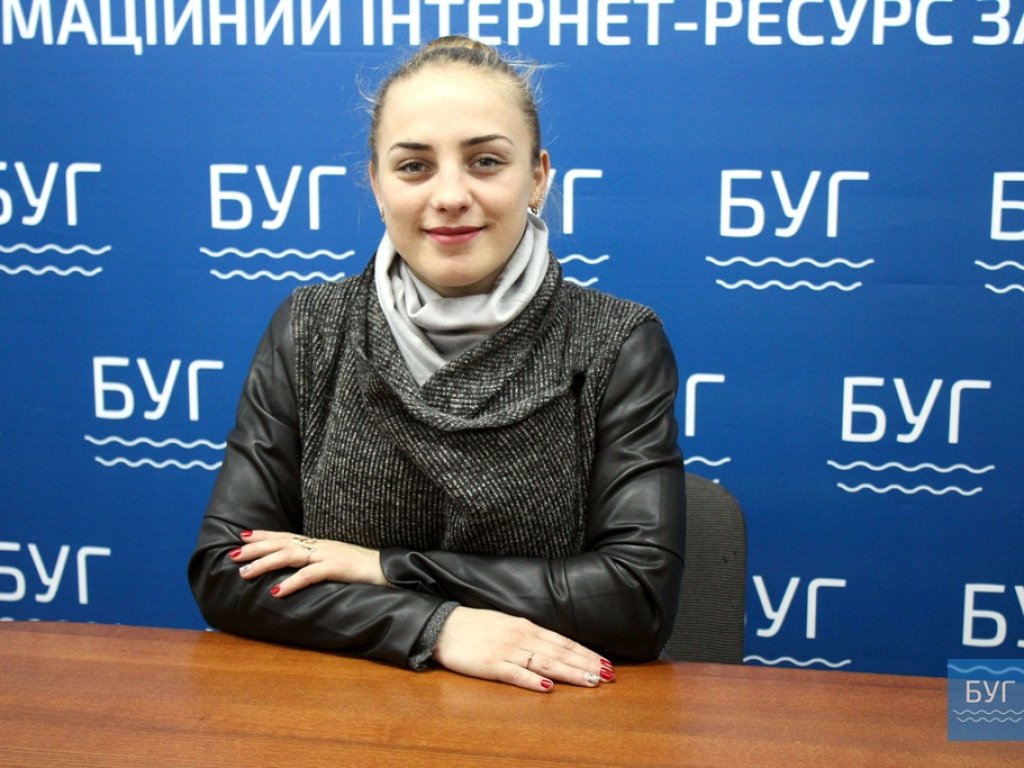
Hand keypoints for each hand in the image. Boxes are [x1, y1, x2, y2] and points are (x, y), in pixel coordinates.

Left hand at [229, 530, 385, 596]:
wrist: (391, 570)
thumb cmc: (364, 570)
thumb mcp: (337, 564)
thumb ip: (317, 565)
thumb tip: (297, 572)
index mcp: (319, 544)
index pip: (287, 536)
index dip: (264, 536)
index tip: (242, 536)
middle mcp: (320, 546)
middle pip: (282, 543)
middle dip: (256, 549)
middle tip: (232, 555)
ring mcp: (329, 555)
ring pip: (290, 556)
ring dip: (264, 564)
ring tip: (244, 573)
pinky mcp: (338, 567)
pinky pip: (310, 575)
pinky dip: (291, 582)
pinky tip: (276, 591)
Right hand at [432, 607, 614, 692]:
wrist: (443, 626)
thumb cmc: (476, 627)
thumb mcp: (508, 625)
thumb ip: (530, 636)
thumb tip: (555, 648)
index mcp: (526, 627)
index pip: (563, 642)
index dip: (585, 653)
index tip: (605, 663)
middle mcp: (521, 637)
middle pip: (559, 653)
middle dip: (586, 664)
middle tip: (609, 675)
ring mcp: (506, 651)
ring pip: (544, 663)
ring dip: (569, 672)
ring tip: (590, 681)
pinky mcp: (490, 665)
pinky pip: (514, 674)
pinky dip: (532, 680)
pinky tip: (548, 688)